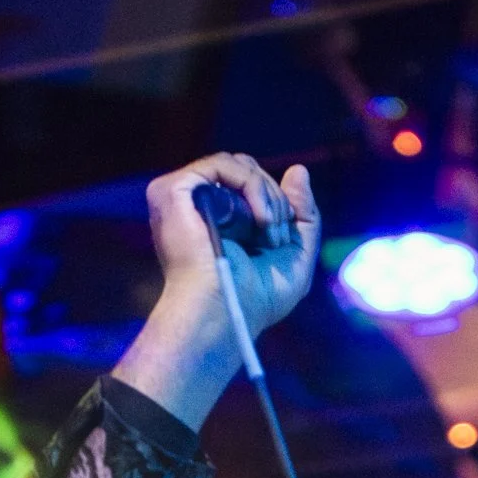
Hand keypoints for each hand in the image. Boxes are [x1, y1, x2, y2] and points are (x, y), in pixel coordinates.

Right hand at [114, 153, 320, 429]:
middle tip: (274, 239)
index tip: (282, 237)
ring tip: (268, 234)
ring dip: (267, 197)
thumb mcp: (295, 255)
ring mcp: (181, 197)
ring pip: (239, 165)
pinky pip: (224, 164)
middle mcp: (195, 205)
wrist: (226, 314)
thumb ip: (303, 213)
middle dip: (275, 200)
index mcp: (215, 219)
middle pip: (247, 169)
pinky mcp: (173, 190)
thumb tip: (299, 169)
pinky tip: (260, 220)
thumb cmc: (256, 300)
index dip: (278, 202)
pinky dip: (253, 187)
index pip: (252, 183)